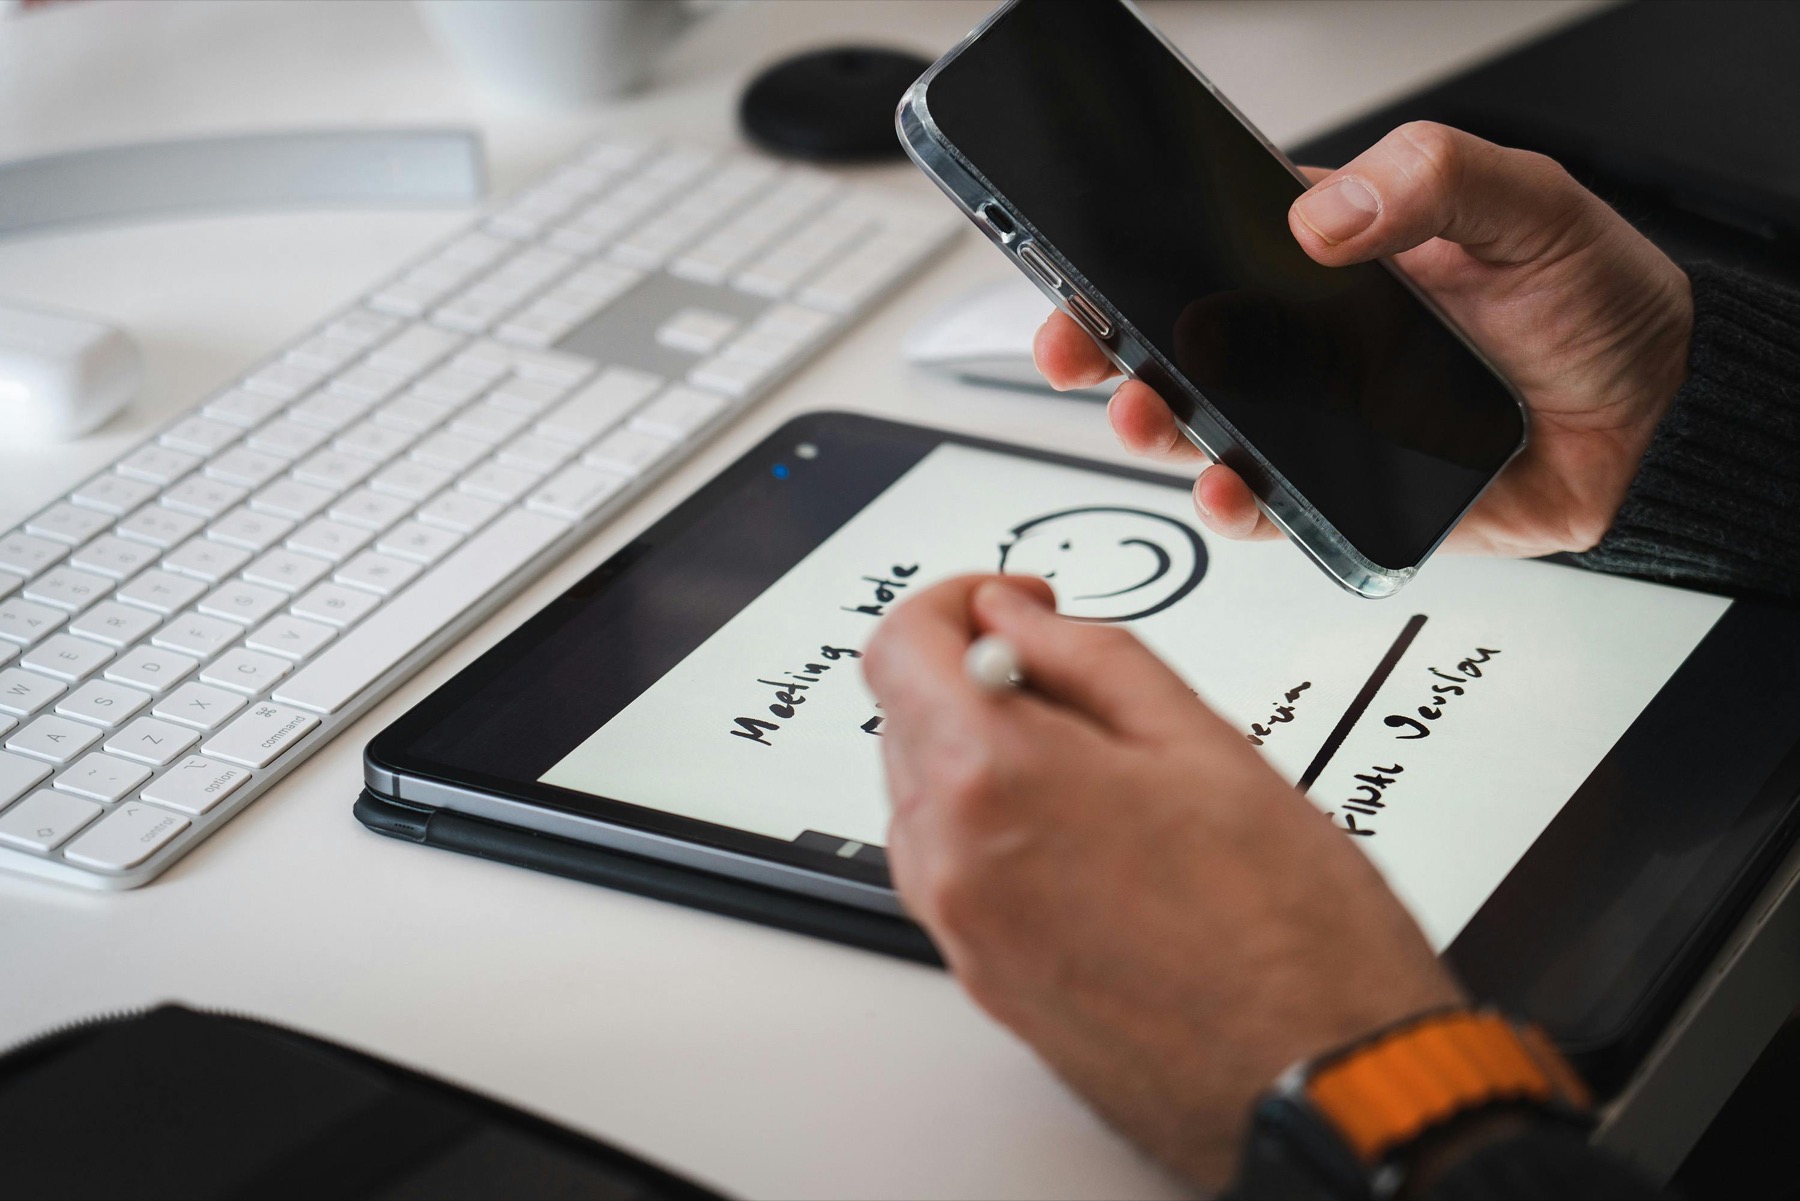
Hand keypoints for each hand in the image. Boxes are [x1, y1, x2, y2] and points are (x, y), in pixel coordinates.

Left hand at [864, 575, 1462, 1186]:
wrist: (1316, 1076)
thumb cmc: (1290, 930)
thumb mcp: (1201, 741)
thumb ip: (1087, 656)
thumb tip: (1015, 615)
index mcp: (993, 780)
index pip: (901, 646)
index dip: (955, 602)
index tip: (1012, 604)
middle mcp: (951, 861)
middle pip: (906, 718)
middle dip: (978, 678)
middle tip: (1075, 683)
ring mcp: (961, 930)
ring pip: (926, 797)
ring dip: (985, 755)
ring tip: (1105, 772)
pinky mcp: (983, 978)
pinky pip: (954, 870)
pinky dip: (996, 828)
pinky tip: (1094, 838)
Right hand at [1036, 121, 1693, 557]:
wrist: (1659, 421)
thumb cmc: (1597, 302)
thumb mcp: (1526, 204)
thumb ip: (1432, 180)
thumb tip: (1322, 217)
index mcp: (1335, 255)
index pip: (1210, 246)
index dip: (1137, 257)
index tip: (1085, 264)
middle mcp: (1313, 338)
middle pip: (1181, 343)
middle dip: (1110, 349)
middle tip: (1079, 349)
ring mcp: (1322, 418)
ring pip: (1207, 428)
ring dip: (1158, 427)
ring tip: (1145, 416)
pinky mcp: (1346, 493)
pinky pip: (1270, 506)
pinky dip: (1236, 506)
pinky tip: (1228, 487)